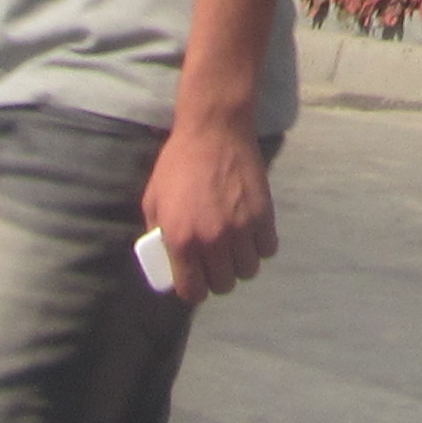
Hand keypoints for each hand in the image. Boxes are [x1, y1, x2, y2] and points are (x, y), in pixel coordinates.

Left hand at [141, 118, 279, 302]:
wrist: (214, 131)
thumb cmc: (179, 163)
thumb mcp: (153, 199)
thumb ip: (158, 233)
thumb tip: (167, 258)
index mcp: (180, 240)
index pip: (192, 291)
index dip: (194, 290)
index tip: (197, 281)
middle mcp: (211, 241)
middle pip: (223, 285)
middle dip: (218, 277)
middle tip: (216, 262)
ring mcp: (240, 230)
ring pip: (248, 271)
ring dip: (241, 264)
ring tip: (236, 248)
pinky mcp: (263, 216)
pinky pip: (267, 250)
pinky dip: (261, 246)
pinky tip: (252, 234)